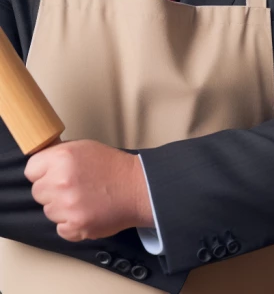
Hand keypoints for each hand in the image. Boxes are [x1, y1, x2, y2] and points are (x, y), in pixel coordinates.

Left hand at [25, 139, 153, 241]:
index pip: (31, 169)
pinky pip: (60, 228)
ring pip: (48, 211)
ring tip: (85, 198)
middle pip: (37, 192)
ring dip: (62, 207)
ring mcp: (67, 206)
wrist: (139, 187)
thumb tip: (41, 163)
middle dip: (52, 190)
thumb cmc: (114, 167)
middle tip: (75, 186)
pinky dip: (72, 223)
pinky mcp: (74, 226)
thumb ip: (60, 154)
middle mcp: (61, 181)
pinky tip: (87, 211)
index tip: (53, 174)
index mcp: (63, 157)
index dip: (43, 172)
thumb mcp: (86, 148)